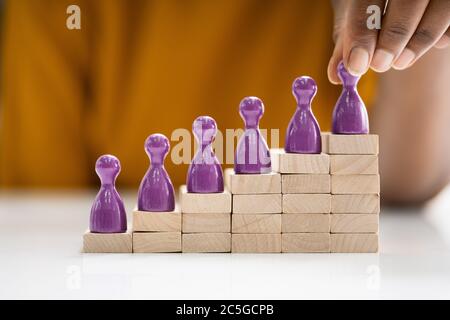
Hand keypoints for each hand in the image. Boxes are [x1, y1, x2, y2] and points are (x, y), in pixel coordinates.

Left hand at [328, 0, 449, 83]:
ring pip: (441, 8)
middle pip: (409, 1)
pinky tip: (435, 43)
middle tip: (380, 66)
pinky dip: (444, 35)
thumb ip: (349, 41)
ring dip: (420, 41)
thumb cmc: (377, 5)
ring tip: (401, 62)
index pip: (368, 0)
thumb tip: (335, 74)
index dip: (362, 33)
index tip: (356, 65)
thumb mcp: (361, 16)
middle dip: (393, 37)